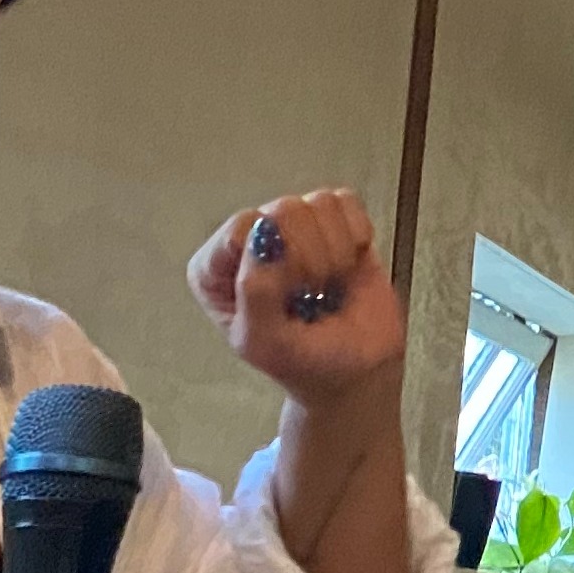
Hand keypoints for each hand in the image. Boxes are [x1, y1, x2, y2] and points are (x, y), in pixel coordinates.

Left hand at [189, 189, 398, 409]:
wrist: (356, 371)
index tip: (289, 295)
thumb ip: (256, 292)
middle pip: (283, 210)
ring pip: (317, 204)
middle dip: (310, 259)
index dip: (276, 259)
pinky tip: (347, 265)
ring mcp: (293, 227)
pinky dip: (356, 237)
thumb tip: (267, 235)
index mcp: (217, 266)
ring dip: (335, 253)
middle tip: (312, 295)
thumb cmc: (304, 362)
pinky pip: (345, 202)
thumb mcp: (265, 342)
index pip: (242, 227)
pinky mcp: (333, 221)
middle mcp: (250, 239)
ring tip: (328, 285)